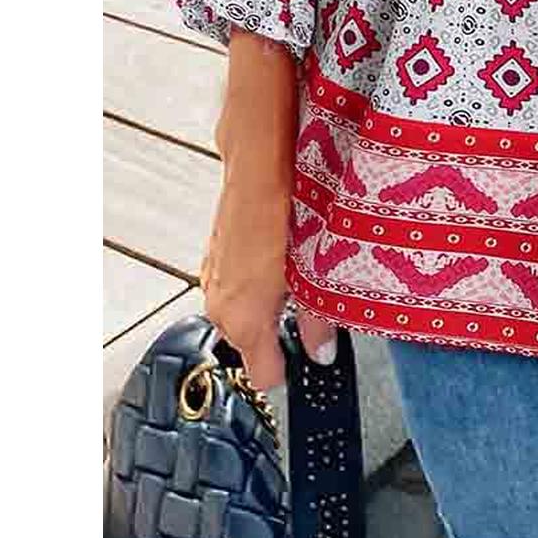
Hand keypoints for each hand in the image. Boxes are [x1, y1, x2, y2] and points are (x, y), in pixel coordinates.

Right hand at [198, 172, 337, 392]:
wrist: (258, 162)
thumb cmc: (281, 211)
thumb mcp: (310, 272)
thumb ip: (317, 318)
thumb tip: (323, 350)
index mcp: (242, 320)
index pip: (261, 375)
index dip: (288, 370)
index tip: (307, 361)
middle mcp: (221, 306)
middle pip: (251, 344)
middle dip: (279, 335)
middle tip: (311, 313)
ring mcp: (214, 280)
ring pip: (243, 313)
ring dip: (268, 305)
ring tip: (298, 278)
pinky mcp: (215, 256)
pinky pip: (236, 285)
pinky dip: (256, 281)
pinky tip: (279, 256)